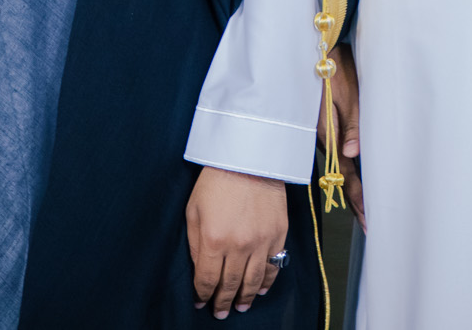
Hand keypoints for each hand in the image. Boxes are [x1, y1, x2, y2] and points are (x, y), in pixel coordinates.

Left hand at [187, 167, 288, 317]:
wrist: (249, 157)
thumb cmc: (216, 180)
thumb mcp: (193, 210)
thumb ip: (195, 243)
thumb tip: (199, 269)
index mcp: (213, 240)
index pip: (207, 279)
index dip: (202, 294)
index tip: (200, 301)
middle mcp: (238, 246)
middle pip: (230, 284)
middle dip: (222, 302)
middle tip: (220, 313)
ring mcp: (261, 241)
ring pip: (253, 281)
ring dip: (245, 297)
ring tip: (239, 307)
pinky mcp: (278, 234)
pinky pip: (274, 266)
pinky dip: (267, 282)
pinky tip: (260, 290)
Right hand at [322, 43, 364, 226]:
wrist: (313, 50)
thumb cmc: (333, 67)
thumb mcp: (345, 92)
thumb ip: (351, 123)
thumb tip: (352, 153)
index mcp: (330, 135)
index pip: (347, 175)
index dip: (358, 199)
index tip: (368, 220)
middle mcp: (326, 141)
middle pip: (343, 178)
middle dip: (357, 202)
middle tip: (370, 225)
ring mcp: (325, 136)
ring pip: (341, 168)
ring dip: (353, 188)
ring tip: (365, 210)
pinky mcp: (326, 128)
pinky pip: (338, 155)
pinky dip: (349, 171)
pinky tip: (355, 177)